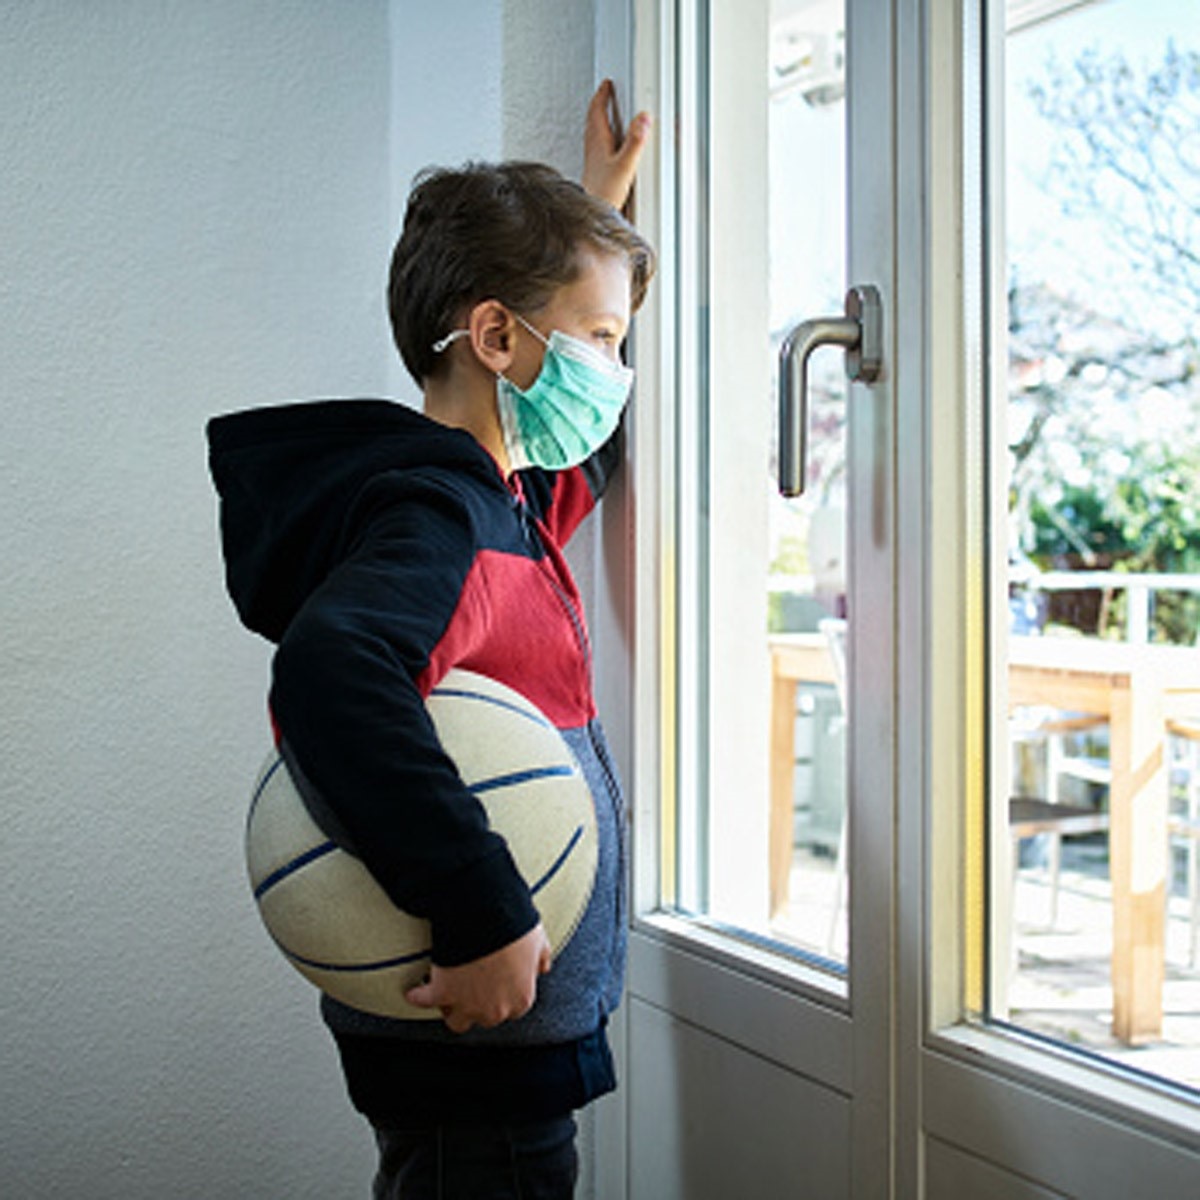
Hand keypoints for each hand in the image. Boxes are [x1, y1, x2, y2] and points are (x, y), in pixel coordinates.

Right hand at [404, 924, 551, 1033]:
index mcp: (521, 999)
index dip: (505, 994)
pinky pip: (424, 1001)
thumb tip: (542, 969)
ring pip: (457, 1021)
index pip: (514, 1009)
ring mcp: (466, 1004)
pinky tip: (414, 991)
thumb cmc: (514, 926)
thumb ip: (541, 958)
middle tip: (474, 985)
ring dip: (453, 1008)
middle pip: (485, 1018)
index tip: (498, 983)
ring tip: (449, 993)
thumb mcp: (538, 941)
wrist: (486, 915)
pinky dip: (418, 996)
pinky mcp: (440, 993)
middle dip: (480, 1003)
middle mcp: (494, 1010)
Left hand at [582, 79, 651, 211]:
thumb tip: (643, 118)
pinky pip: (597, 147)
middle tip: (604, 94)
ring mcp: (593, 159)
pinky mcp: (595, 171)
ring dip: (599, 120)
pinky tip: (607, 146)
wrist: (592, 213)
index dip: (602, 95)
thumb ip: (635, 141)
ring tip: (605, 114)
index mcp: (598, 141)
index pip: (597, 110)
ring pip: (593, 132)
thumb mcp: (625, 166)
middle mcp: (593, 148)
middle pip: (593, 119)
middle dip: (599, 104)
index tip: (607, 84)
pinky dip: (601, 139)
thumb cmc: (604, 194)